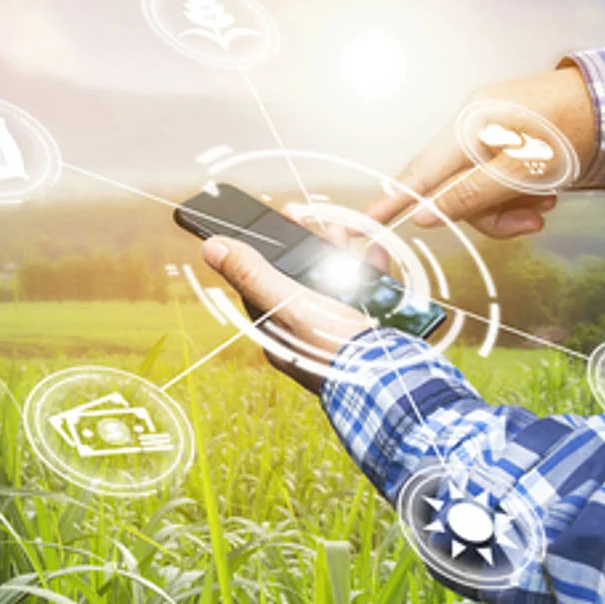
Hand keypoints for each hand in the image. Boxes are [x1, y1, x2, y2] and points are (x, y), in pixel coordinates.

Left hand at [201, 209, 374, 392]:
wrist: (393, 383)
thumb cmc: (335, 349)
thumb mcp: (290, 304)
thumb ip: (253, 275)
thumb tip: (211, 248)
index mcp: (278, 333)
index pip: (261, 283)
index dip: (266, 249)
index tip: (277, 220)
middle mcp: (304, 336)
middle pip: (298, 281)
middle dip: (307, 248)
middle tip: (313, 222)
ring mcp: (335, 334)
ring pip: (331, 285)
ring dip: (336, 255)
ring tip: (343, 233)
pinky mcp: (366, 333)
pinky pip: (363, 296)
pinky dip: (368, 273)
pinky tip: (374, 255)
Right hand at [364, 66, 596, 238]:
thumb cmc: (575, 131)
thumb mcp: (523, 172)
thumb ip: (470, 196)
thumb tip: (424, 216)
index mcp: (467, 127)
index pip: (416, 174)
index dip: (388, 203)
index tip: (361, 226)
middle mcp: (471, 126)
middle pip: (452, 188)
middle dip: (488, 212)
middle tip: (528, 221)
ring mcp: (489, 133)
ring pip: (477, 188)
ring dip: (509, 205)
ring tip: (546, 205)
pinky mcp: (507, 140)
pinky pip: (495, 176)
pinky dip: (517, 192)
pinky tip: (548, 191)